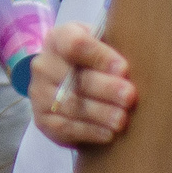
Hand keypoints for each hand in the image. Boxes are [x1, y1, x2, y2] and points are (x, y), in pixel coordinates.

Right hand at [28, 22, 135, 147]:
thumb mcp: (99, 45)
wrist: (65, 84)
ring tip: (122, 119)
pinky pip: (66, 127)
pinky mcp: (43, 120)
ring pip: (72, 105)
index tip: (123, 68)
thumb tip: (132, 67)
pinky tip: (108, 133)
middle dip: (106, 88)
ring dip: (100, 113)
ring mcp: (39, 94)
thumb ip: (112, 49)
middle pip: (76, 78)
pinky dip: (89, 131)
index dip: (99, 56)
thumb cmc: (93, 62)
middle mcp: (44, 65)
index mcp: (58, 39)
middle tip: (129, 96)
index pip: (74, 43)